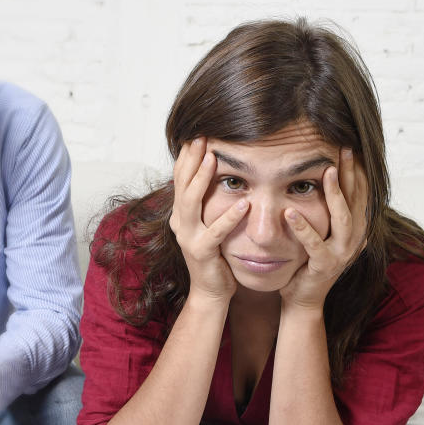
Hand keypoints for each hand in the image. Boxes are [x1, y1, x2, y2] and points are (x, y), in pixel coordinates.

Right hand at [169, 138, 249, 302]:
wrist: (211, 291)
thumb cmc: (216, 255)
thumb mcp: (210, 223)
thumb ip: (209, 202)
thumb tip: (218, 172)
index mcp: (181, 214)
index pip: (180, 178)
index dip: (187, 156)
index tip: (196, 133)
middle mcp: (180, 223)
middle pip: (181, 184)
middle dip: (191, 159)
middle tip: (201, 136)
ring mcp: (188, 238)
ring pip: (190, 203)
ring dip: (202, 179)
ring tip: (213, 158)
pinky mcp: (202, 253)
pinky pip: (215, 232)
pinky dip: (229, 217)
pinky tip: (243, 203)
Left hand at [279, 148, 367, 309]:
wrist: (303, 298)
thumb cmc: (307, 261)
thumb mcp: (320, 231)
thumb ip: (324, 209)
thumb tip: (321, 175)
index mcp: (355, 229)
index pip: (360, 194)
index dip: (357, 171)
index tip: (350, 147)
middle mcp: (354, 240)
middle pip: (357, 200)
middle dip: (351, 173)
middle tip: (345, 149)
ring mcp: (342, 254)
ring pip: (343, 218)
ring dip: (335, 194)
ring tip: (326, 172)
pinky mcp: (324, 267)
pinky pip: (315, 245)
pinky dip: (303, 229)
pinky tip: (290, 213)